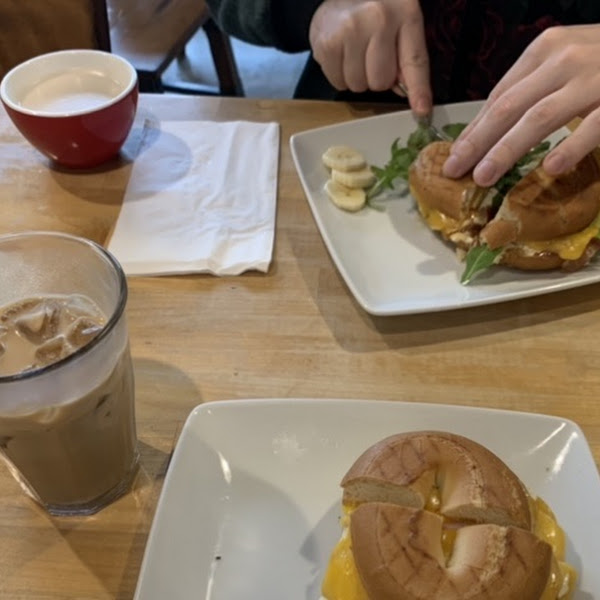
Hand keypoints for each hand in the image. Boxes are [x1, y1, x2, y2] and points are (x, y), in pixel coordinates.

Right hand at [309, 0, 430, 115]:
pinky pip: (338, 83)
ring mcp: (350, 30)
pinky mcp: (328, 43)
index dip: (419, 90)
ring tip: (354, 53)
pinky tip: (341, 54)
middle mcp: (379, 18)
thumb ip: (405, 57)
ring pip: (358, 85)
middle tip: (370, 57)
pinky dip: (339, 76)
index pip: (414, 60)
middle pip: (381, 81)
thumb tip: (404, 91)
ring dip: (356, 78)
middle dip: (376, 78)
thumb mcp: (399, 24)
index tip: (422, 111)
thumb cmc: (373, 13)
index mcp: (405, 13)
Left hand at [443, 24, 599, 185]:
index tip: (454, 155)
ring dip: (506, 150)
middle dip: (477, 142)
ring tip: (483, 177)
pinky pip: (593, 126)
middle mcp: (564, 59)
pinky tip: (550, 169)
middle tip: (455, 171)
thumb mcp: (563, 61)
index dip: (473, 129)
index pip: (499, 96)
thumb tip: (485, 130)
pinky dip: (570, 147)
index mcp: (545, 50)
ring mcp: (594, 77)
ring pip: (539, 118)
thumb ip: (530, 89)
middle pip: (509, 107)